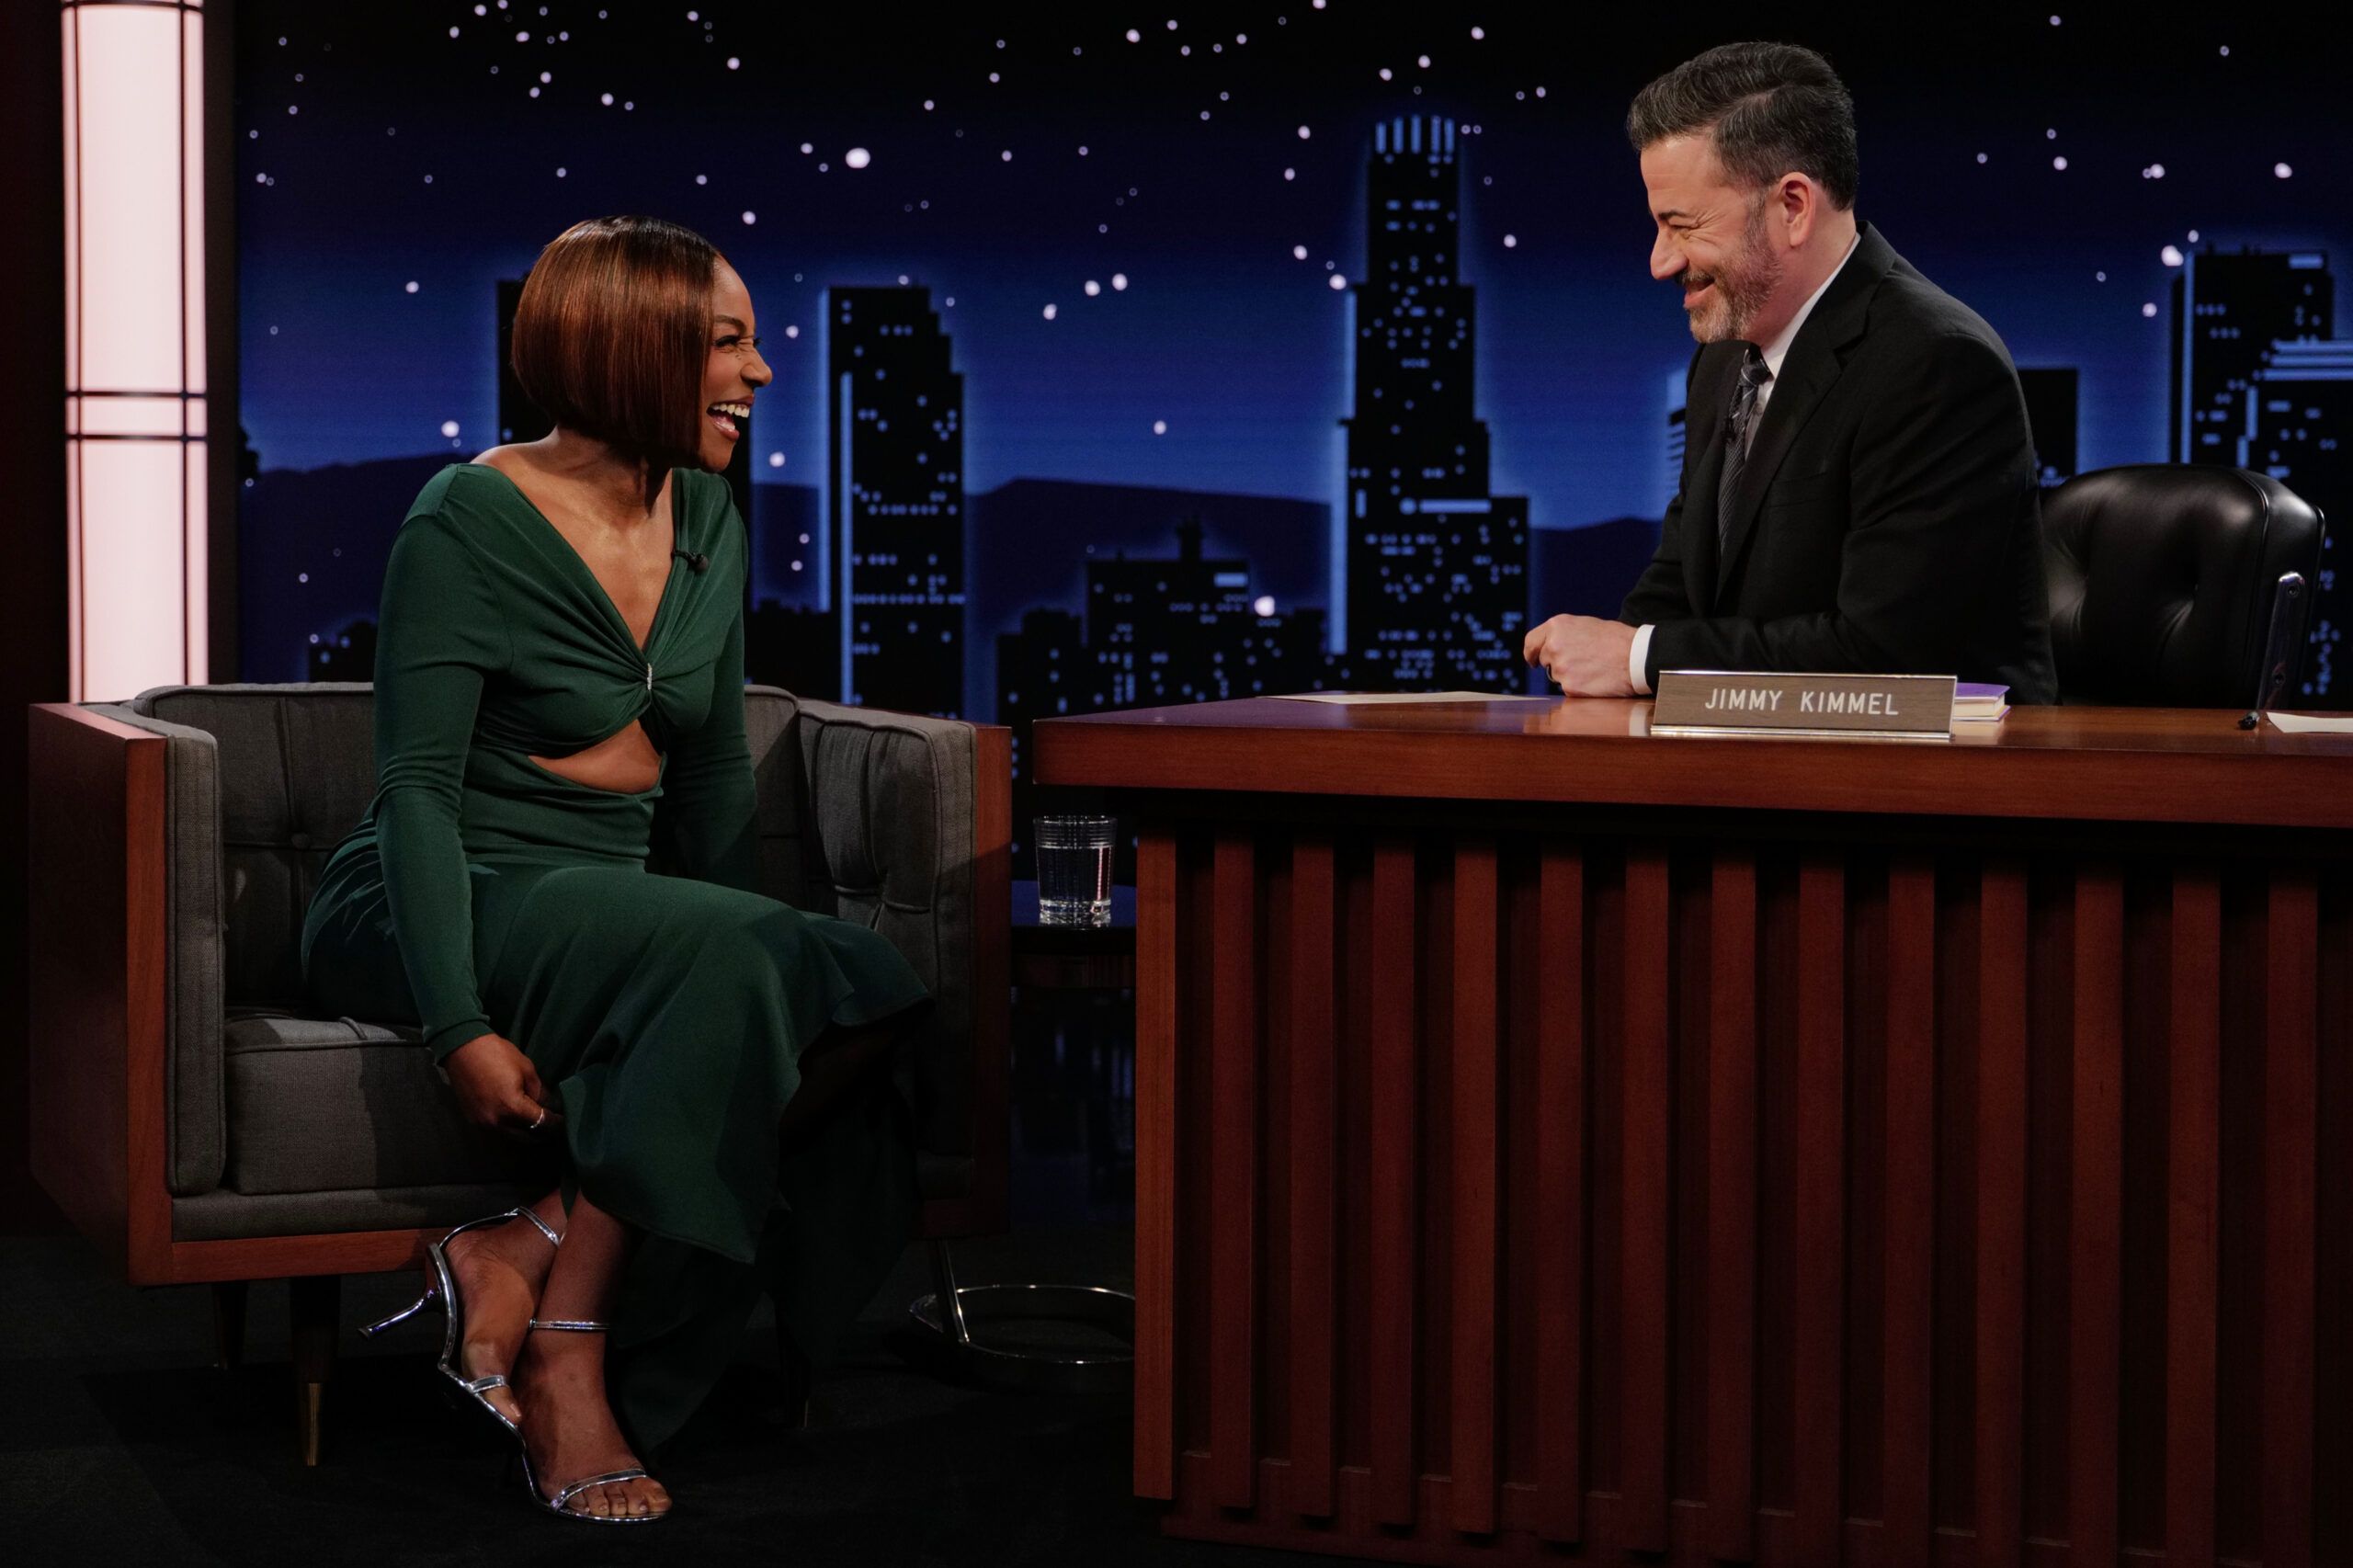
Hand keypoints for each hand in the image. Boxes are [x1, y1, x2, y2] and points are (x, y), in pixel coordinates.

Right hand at [443, 1032, 560, 1134]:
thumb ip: (539, 1093)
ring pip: (511, 1137)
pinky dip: (510, 1129)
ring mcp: (483, 1124)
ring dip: (526, 1133)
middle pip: (527, 1137)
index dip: (557, 1125)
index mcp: (512, 1108)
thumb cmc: (498, 1054)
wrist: (462, 1049)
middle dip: (543, 1133)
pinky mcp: (473, 1121)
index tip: (567, 1122)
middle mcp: (497, 1122)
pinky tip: (518, 1121)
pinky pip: (497, 1131)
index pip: (541, 1124)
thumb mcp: (527, 1070)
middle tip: (555, 1127)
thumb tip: (548, 1106)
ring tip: (539, 1126)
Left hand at [1523, 614, 1637, 696]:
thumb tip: (1550, 646)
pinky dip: (1581, 688)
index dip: (1531, 653)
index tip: (1532, 660)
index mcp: (1556, 626)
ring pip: (1558, 677)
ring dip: (1571, 676)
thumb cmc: (1617, 639)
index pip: (1531, 642)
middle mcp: (1553, 646)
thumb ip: (1563, 634)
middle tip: (1579, 664)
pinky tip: (1596, 679)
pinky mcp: (1569, 687)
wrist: (1637, 656)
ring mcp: (1560, 668)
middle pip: (1545, 662)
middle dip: (1556, 664)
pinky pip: (1569, 690)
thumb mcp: (1586, 625)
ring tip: (1594, 668)